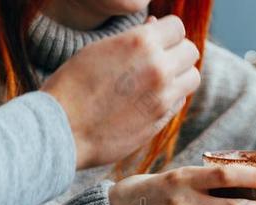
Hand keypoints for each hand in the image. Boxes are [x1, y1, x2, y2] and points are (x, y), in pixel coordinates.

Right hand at [42, 15, 200, 168]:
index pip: (177, 28)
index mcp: (141, 42)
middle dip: (177, 52)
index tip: (157, 40)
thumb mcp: (100, 49)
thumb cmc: (73, 85)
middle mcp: (159, 68)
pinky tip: (151, 98)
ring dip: (180, 75)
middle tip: (161, 59)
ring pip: (193, 77)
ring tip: (160, 79)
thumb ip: (134, 38)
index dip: (167, 33)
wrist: (62, 129)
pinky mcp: (162, 120)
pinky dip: (172, 97)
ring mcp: (163, 96)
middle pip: (191, 51)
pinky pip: (180, 100)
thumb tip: (155, 25)